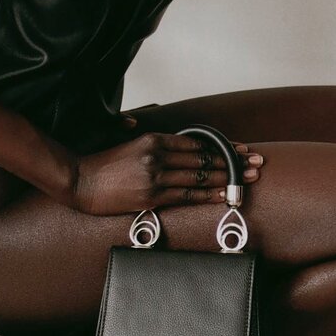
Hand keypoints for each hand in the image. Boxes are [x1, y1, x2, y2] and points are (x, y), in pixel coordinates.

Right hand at [69, 128, 264, 216]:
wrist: (79, 182)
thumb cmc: (103, 164)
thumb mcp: (130, 144)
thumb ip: (152, 142)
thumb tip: (170, 141)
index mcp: (153, 139)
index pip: (198, 143)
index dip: (223, 147)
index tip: (241, 149)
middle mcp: (157, 155)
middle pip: (204, 159)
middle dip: (233, 161)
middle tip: (256, 162)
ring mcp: (155, 176)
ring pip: (200, 177)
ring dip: (228, 178)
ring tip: (248, 178)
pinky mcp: (151, 197)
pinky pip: (187, 195)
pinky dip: (209, 195)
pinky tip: (225, 195)